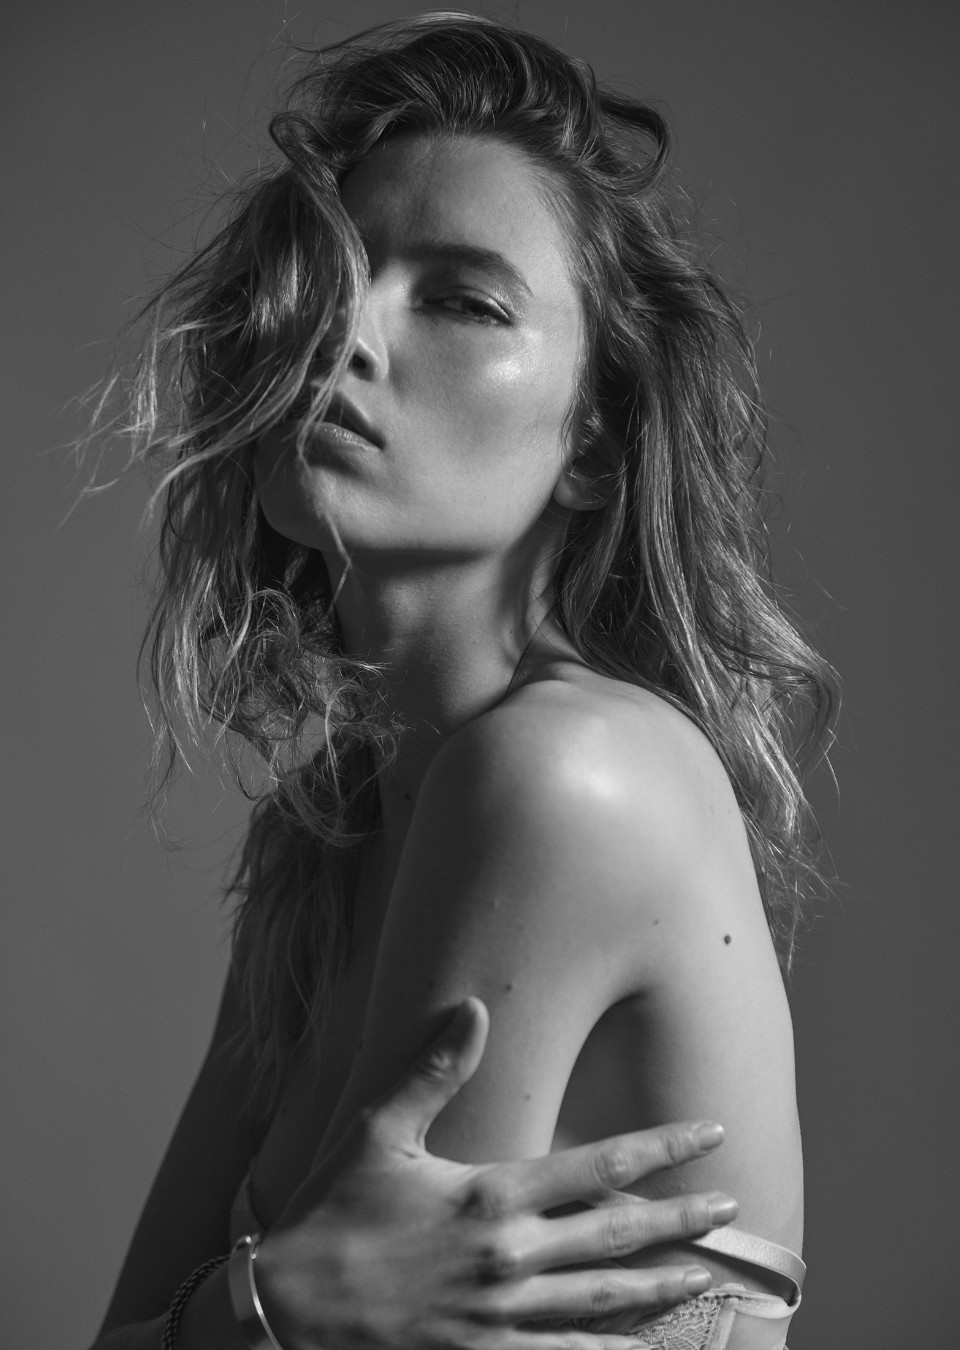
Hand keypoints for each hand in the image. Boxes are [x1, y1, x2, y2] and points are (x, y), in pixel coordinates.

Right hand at [255, 998, 735, 1349]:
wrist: (285, 1312)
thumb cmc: (331, 1214)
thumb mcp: (378, 1131)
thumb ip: (433, 1070)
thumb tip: (475, 1009)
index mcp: (489, 1195)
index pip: (598, 1166)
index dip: (662, 1148)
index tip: (710, 1133)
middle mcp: (507, 1257)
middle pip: (617, 1236)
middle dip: (682, 1221)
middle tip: (733, 1206)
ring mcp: (500, 1317)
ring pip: (604, 1303)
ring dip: (662, 1287)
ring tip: (707, 1276)